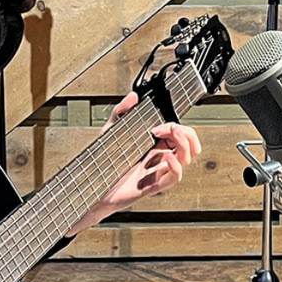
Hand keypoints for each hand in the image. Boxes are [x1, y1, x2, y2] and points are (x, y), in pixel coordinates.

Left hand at [69, 93, 202, 234]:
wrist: (93, 183)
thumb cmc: (104, 161)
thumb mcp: (111, 130)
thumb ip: (121, 111)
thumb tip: (133, 97)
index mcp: (154, 145)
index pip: (178, 133)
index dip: (173, 125)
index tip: (157, 125)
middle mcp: (159, 157)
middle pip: (188, 146)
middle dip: (187, 133)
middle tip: (174, 128)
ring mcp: (158, 171)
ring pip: (186, 159)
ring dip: (185, 145)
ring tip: (175, 134)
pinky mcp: (153, 185)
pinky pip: (174, 178)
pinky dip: (176, 166)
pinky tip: (168, 158)